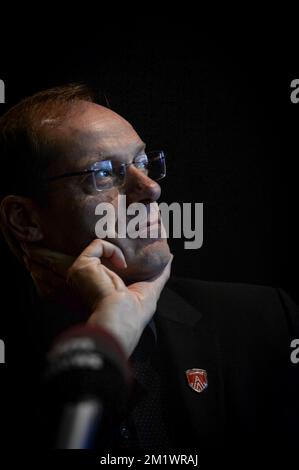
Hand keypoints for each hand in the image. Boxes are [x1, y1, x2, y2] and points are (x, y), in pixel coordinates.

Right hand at [22, 240, 172, 356]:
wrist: (118, 323)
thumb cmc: (133, 315)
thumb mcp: (150, 290)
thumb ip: (159, 274)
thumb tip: (170, 257)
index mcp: (103, 284)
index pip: (112, 260)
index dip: (125, 251)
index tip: (140, 238)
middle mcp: (91, 277)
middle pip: (105, 250)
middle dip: (121, 239)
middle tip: (138, 228)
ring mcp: (84, 271)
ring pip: (100, 244)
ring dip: (119, 247)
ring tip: (128, 260)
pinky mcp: (82, 265)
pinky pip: (98, 244)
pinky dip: (113, 250)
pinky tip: (122, 264)